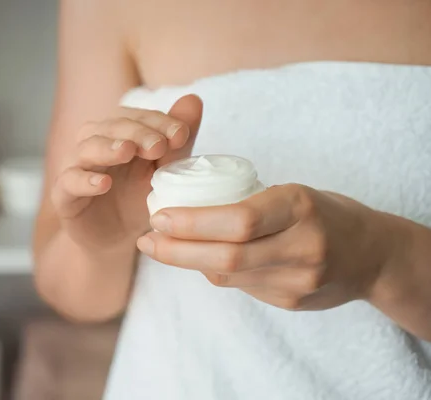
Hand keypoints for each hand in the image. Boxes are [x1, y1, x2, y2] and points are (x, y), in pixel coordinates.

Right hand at [51, 95, 202, 249]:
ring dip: (108, 148)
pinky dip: (84, 180)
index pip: (137, 117)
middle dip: (137, 133)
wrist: (118, 240)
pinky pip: (69, 182)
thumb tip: (194, 99)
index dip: (158, 122)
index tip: (181, 134)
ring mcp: (76, 167)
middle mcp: (95, 143)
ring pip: (87, 148)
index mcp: (119, 133)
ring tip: (126, 151)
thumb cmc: (139, 199)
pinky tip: (103, 184)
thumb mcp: (165, 172)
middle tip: (158, 145)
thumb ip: (178, 140)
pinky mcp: (64, 196)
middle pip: (112, 127)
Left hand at [137, 184, 395, 310]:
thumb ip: (248, 206)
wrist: (370, 254)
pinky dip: (213, 272)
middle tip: (147, 240)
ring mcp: (299, 280)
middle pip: (227, 256)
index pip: (239, 219)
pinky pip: (240, 287)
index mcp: (300, 206)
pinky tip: (198, 260)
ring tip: (160, 247)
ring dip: (187, 262)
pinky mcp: (292, 302)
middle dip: (177, 250)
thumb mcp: (292, 193)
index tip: (159, 216)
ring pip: (228, 276)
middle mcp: (302, 246)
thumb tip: (188, 217)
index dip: (192, 222)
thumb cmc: (322, 211)